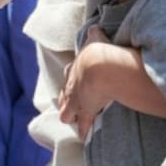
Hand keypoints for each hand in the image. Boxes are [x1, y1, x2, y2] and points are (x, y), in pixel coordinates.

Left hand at [58, 26, 112, 140]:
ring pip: (69, 110)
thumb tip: (94, 27)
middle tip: (68, 106)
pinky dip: (84, 131)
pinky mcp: (85, 110)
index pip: (69, 74)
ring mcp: (77, 99)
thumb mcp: (96, 40)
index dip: (71, 79)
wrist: (100, 67)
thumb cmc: (98, 52)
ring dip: (71, 116)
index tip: (70, 84)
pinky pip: (84, 123)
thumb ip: (95, 35)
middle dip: (67, 100)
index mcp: (74, 67)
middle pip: (66, 94)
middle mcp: (72, 84)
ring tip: (72, 121)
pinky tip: (83, 137)